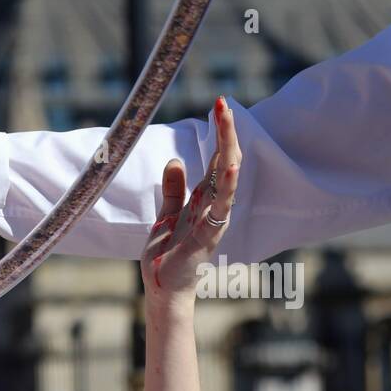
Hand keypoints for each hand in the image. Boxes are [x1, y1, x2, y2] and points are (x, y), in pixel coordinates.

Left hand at [140, 96, 241, 308]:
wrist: (163, 289)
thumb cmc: (167, 256)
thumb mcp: (166, 216)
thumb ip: (173, 190)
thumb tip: (175, 159)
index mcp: (203, 200)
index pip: (215, 159)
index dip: (219, 132)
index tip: (219, 104)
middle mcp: (213, 206)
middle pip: (224, 162)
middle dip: (225, 132)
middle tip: (223, 101)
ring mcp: (213, 221)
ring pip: (225, 179)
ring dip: (227, 149)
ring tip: (228, 121)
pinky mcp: (206, 237)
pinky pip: (219, 209)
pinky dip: (225, 187)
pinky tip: (227, 167)